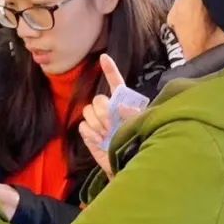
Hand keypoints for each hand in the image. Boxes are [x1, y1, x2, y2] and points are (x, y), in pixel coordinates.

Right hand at [77, 54, 139, 176]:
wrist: (126, 166)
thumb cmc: (138, 145)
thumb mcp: (140, 128)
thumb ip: (133, 115)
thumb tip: (120, 107)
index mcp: (123, 103)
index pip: (116, 83)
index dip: (110, 70)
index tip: (104, 57)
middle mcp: (109, 109)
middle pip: (98, 99)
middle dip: (104, 112)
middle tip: (112, 127)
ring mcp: (98, 121)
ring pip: (88, 111)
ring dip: (98, 124)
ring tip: (108, 136)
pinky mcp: (89, 133)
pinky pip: (83, 126)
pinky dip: (91, 134)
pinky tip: (100, 141)